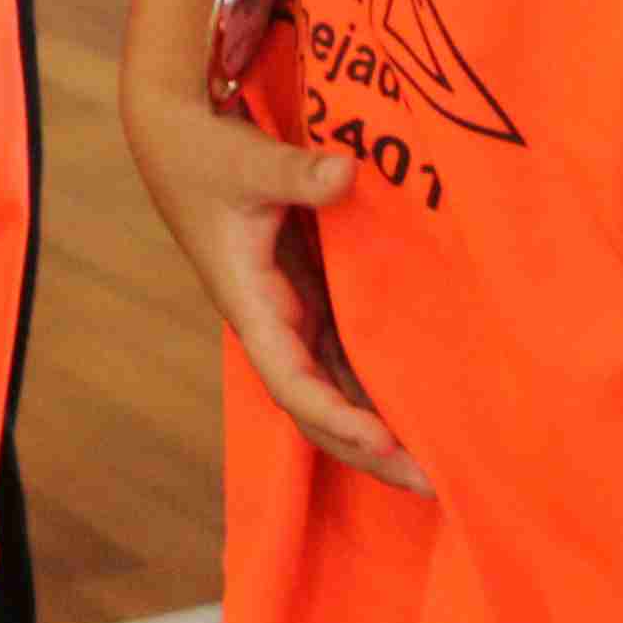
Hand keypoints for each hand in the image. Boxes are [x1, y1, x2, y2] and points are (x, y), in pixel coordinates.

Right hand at [124, 71, 429, 492]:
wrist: (177, 137)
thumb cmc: (205, 152)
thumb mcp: (246, 161)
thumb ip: (294, 171)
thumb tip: (346, 173)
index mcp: (250, 302)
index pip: (291, 381)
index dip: (336, 416)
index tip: (385, 442)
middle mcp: (273, 322)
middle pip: (318, 408)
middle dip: (369, 451)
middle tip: (435, 485)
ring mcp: (293, 312)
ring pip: (336, 390)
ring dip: (381, 429)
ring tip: (445, 464)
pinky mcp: (310, 294)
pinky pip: (348, 356)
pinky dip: (381, 388)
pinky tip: (429, 408)